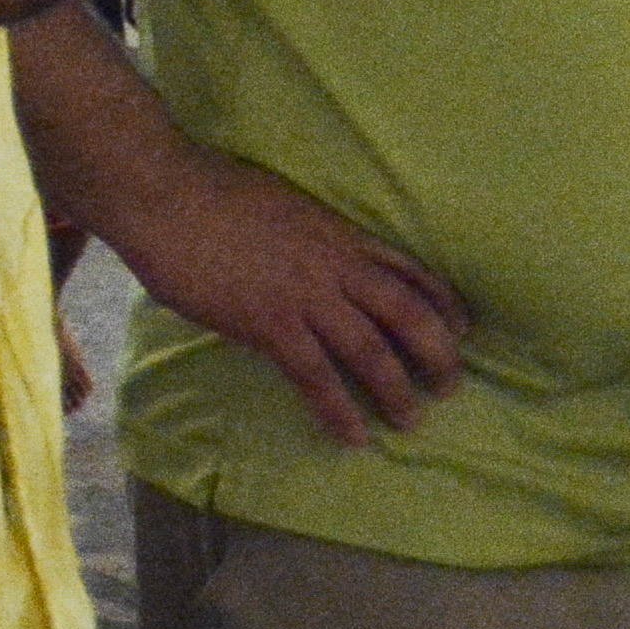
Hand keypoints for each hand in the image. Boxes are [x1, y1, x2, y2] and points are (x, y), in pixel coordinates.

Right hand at [102, 146, 472, 442]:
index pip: (410, 269)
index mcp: (340, 235)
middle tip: (450, 388)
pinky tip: (353, 436)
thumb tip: (314, 257)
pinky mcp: (268, 323)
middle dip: (437, 354)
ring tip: (410, 423)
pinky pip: (316, 376)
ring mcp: (305, 295)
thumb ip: (310, 238)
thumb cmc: (211, 193)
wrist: (165, 192)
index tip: (465, 328)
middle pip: (408, 314)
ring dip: (396, 392)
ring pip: (371, 351)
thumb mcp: (284, 207)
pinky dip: (340, 411)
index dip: (444, 302)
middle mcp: (335, 265)